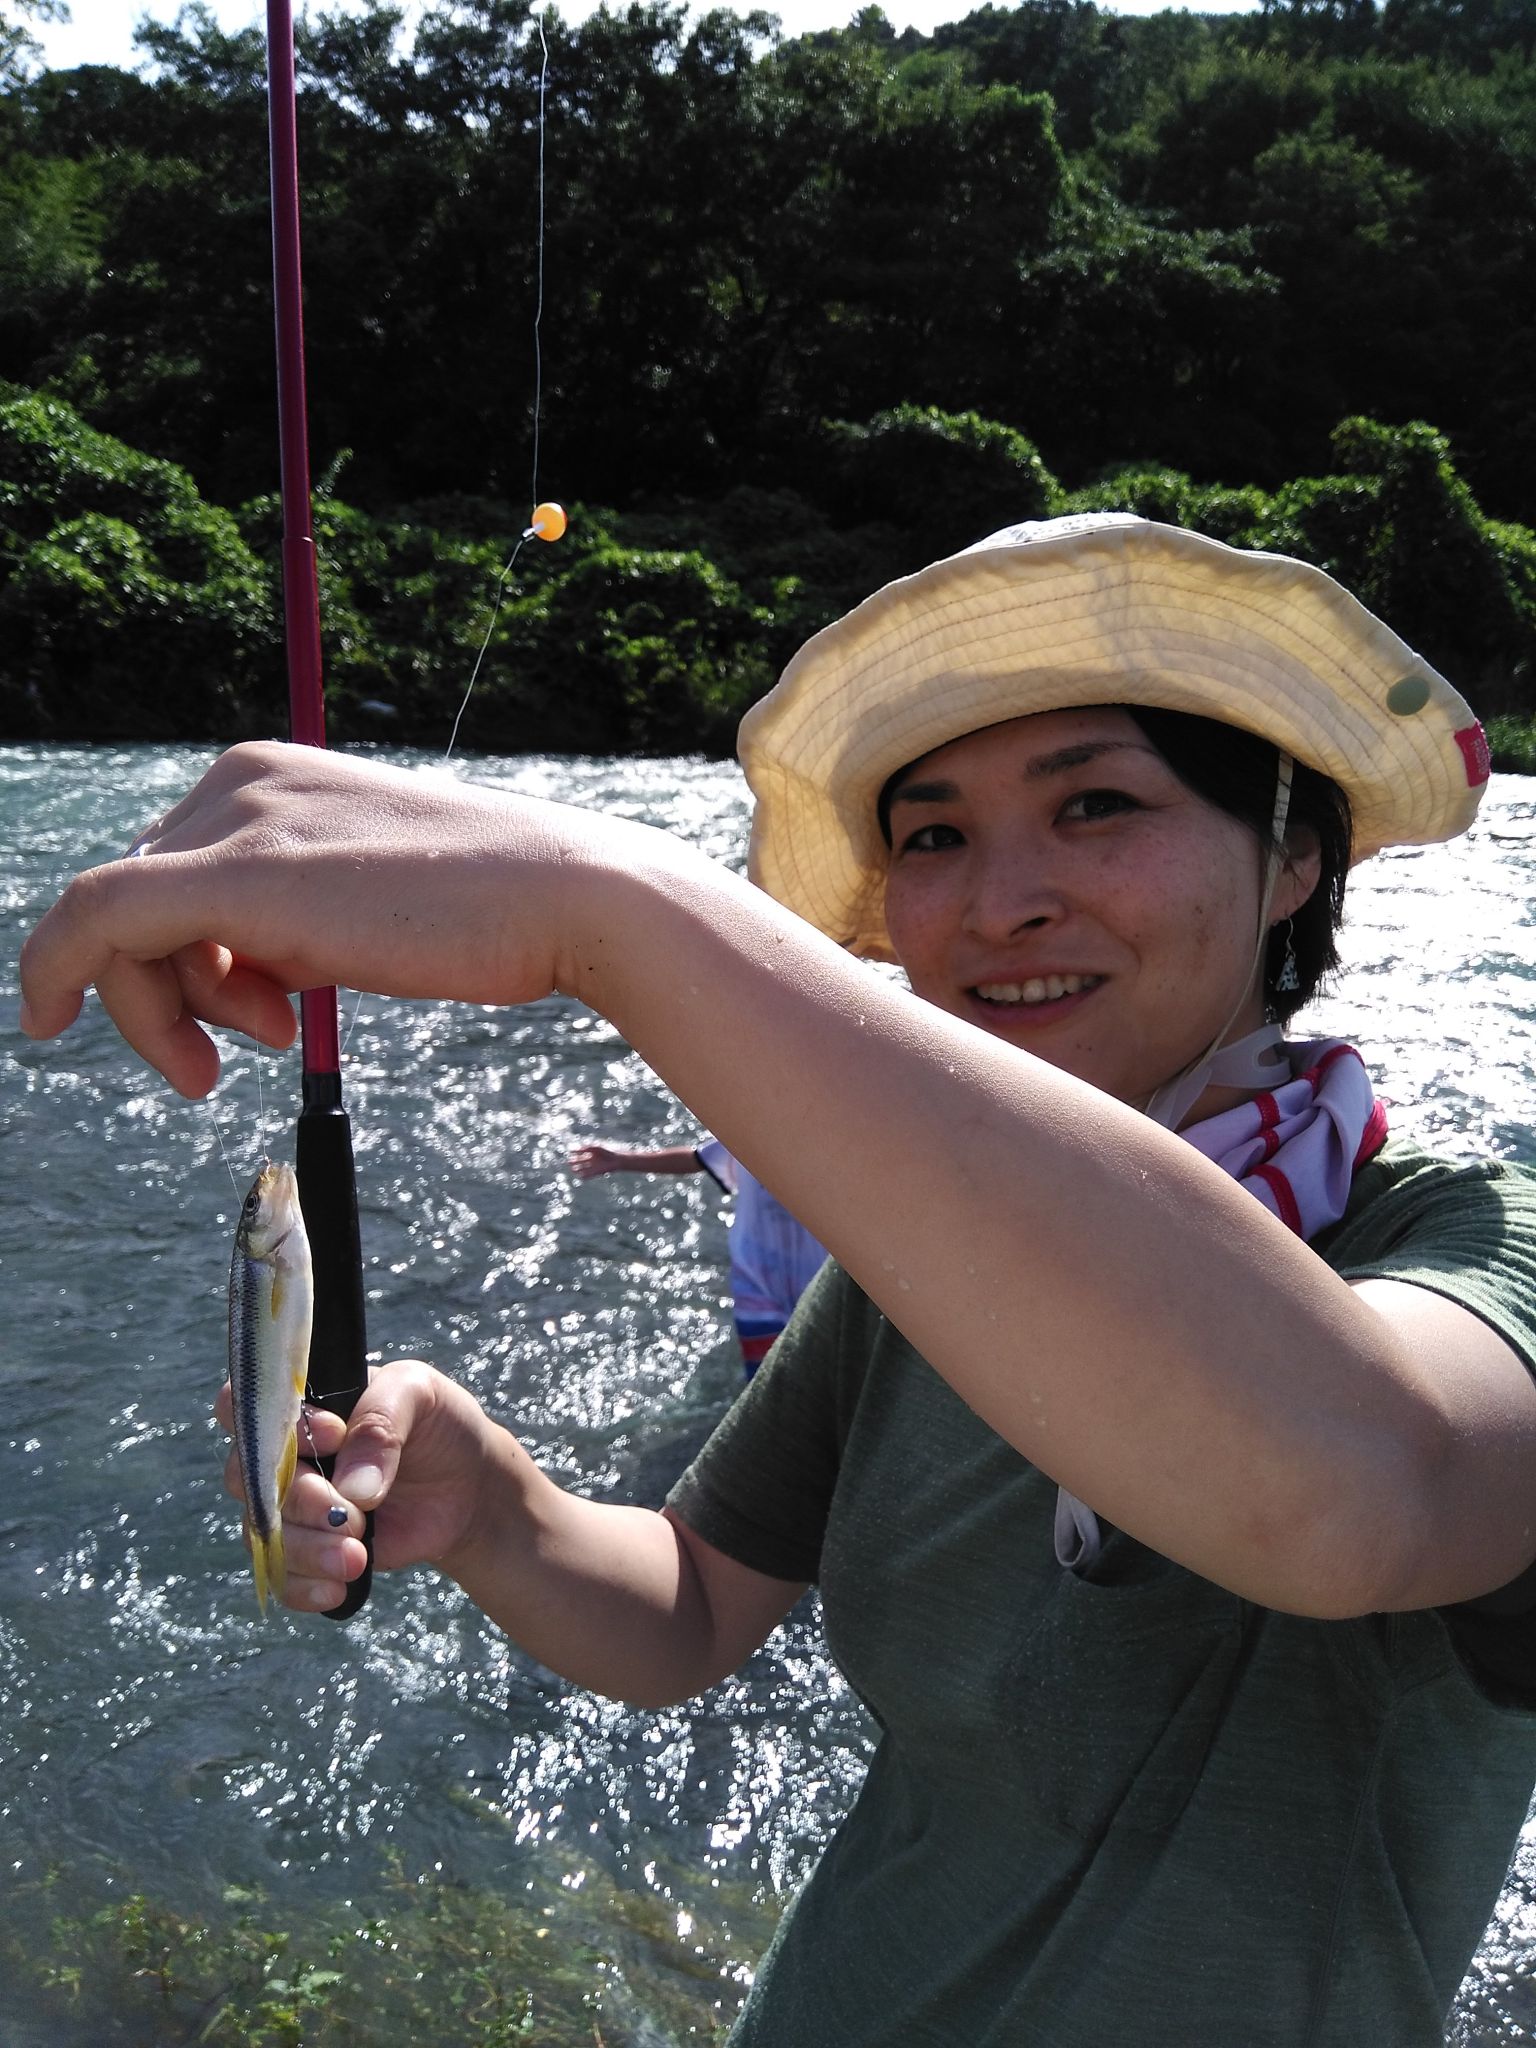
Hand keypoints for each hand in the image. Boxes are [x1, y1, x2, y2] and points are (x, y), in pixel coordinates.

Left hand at [18, 741, 624, 1096]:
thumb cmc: (486, 915)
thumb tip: (234, 979)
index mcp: (272, 776)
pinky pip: (98, 920)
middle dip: (172, 988)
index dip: (184, 960)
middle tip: (237, 1052)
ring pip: (118, 921)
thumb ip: (289, 924)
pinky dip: (57, 971)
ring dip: (167, 1007)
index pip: (174, 872)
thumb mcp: (364, 909)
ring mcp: (237, 821)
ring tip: (270, 1034)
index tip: (235, 1026)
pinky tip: (46, 1019)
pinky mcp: (233, 874)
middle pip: (140, 896)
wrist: (560, 899)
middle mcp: (242, 779)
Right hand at [217, 1360, 506, 1613]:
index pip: (251, 1404)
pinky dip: (303, 1586)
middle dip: (300, 1500)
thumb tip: (352, 1490)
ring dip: (307, 1549)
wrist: (470, 1486)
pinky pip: (281, 1575)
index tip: (333, 1437)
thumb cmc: (437, 1424)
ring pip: (263, 1532)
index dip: (275, 1426)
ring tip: (358, 1556)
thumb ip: (381, 1424)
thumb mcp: (419, 1395)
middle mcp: (286, 1454)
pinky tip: (339, 1588)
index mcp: (304, 1402)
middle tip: (350, 1513)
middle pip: (249, 1478)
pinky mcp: (310, 1549)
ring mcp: (295, 1504)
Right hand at [569, 1144, 623, 1179]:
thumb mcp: (594, 1148)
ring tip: (574, 1169)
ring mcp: (592, 1166)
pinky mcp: (595, 1173)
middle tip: (570, 1162)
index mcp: (589, 1152)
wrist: (616, 1160)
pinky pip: (587, 1176)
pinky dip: (584, 1176)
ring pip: (581, 1169)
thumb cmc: (606, 1152)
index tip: (570, 1153)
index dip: (574, 1153)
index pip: (578, 1153)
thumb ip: (584, 1148)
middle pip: (578, 1161)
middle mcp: (590, 1159)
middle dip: (574, 1162)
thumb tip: (573, 1148)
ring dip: (577, 1170)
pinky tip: (581, 1176)